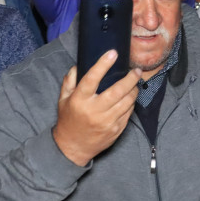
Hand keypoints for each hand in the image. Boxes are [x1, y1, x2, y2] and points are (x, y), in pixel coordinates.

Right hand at [52, 50, 140, 166]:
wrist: (73, 147)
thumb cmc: (69, 120)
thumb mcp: (63, 99)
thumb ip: (69, 81)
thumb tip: (78, 65)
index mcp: (80, 100)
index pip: (92, 78)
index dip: (103, 64)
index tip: (113, 53)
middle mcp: (94, 110)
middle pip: (117, 91)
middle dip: (130, 78)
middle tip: (136, 70)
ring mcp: (107, 121)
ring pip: (127, 102)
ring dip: (134, 90)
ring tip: (135, 82)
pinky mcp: (116, 130)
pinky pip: (128, 113)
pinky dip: (131, 103)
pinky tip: (131, 97)